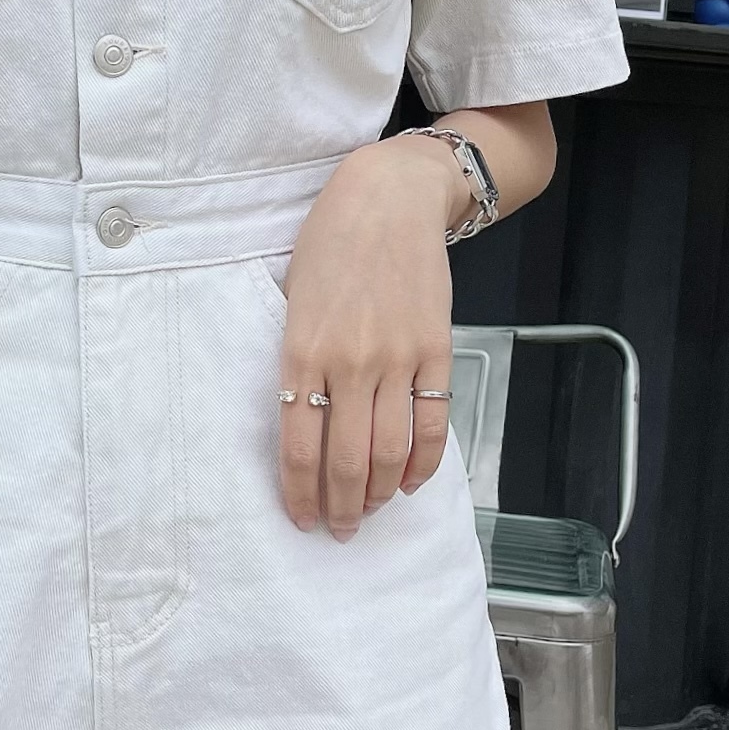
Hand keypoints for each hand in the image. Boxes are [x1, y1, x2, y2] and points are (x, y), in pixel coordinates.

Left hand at [277, 135, 466, 537]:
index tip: (301, 520)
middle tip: (338, 531)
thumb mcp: (292, 299)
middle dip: (340, 508)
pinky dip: (423, 464)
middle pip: (346, 462)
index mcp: (301, 352)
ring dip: (378, 494)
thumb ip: (297, 359)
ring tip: (368, 512)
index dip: (300, 495)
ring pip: (390, 452)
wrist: (389, 198)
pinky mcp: (436, 350)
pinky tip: (408, 483)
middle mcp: (349, 364)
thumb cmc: (329, 244)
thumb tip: (300, 419)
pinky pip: (433, 423)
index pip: (298, 448)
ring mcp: (397, 359)